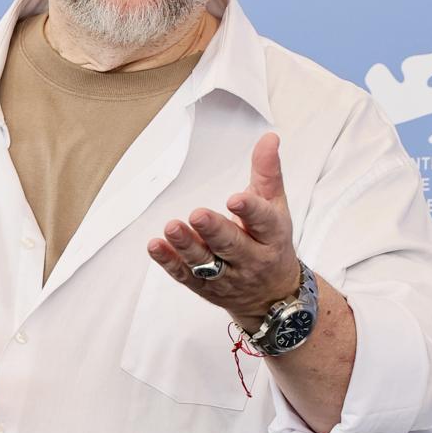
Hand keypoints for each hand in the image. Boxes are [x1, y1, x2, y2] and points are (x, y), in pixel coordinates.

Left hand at [147, 132, 300, 332]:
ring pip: (206, 263)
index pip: (263, 222)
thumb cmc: (271, 242)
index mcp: (271, 236)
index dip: (250, 211)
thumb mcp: (276, 207)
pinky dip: (169, 262)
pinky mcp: (205, 287)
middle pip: (231, 245)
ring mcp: (227, 276)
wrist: (273, 295)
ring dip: (186, 246)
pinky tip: (155, 247)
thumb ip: (268, 173)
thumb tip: (269, 137)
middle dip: (213, 231)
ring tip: (171, 227)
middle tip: (197, 215)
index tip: (235, 198)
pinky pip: (185, 276)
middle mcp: (251, 259)